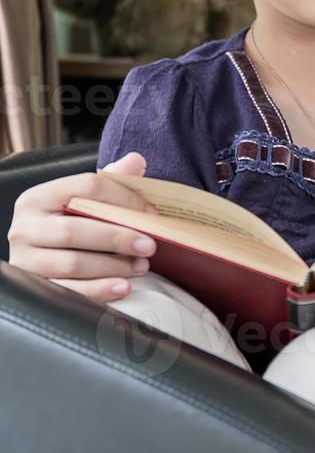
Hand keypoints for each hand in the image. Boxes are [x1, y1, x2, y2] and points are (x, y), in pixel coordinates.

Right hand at [7, 152, 158, 302]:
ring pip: (72, 264)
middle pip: (75, 230)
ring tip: (141, 266)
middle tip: (150, 245)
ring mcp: (26, 259)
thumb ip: (111, 179)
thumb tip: (136, 161)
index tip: (150, 214)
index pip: (86, 187)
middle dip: (117, 238)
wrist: (42, 253)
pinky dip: (100, 290)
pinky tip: (124, 286)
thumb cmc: (69, 221)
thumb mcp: (85, 198)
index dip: (123, 198)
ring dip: (113, 266)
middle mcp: (26, 227)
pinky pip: (70, 292)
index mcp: (39, 197)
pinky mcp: (36, 287)